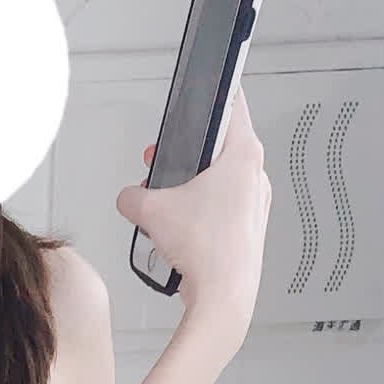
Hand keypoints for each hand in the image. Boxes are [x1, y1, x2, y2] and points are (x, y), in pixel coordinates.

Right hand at [116, 85, 270, 352]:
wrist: (225, 299)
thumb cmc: (207, 251)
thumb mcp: (151, 212)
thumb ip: (132, 197)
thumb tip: (128, 198)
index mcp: (242, 155)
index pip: (233, 104)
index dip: (216, 91)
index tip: (212, 84)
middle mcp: (255, 176)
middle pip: (221, 146)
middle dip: (188, 152)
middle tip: (164, 159)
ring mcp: (255, 204)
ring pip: (222, 180)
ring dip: (194, 185)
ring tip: (169, 203)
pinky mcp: (249, 229)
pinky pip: (223, 208)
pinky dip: (203, 211)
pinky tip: (182, 229)